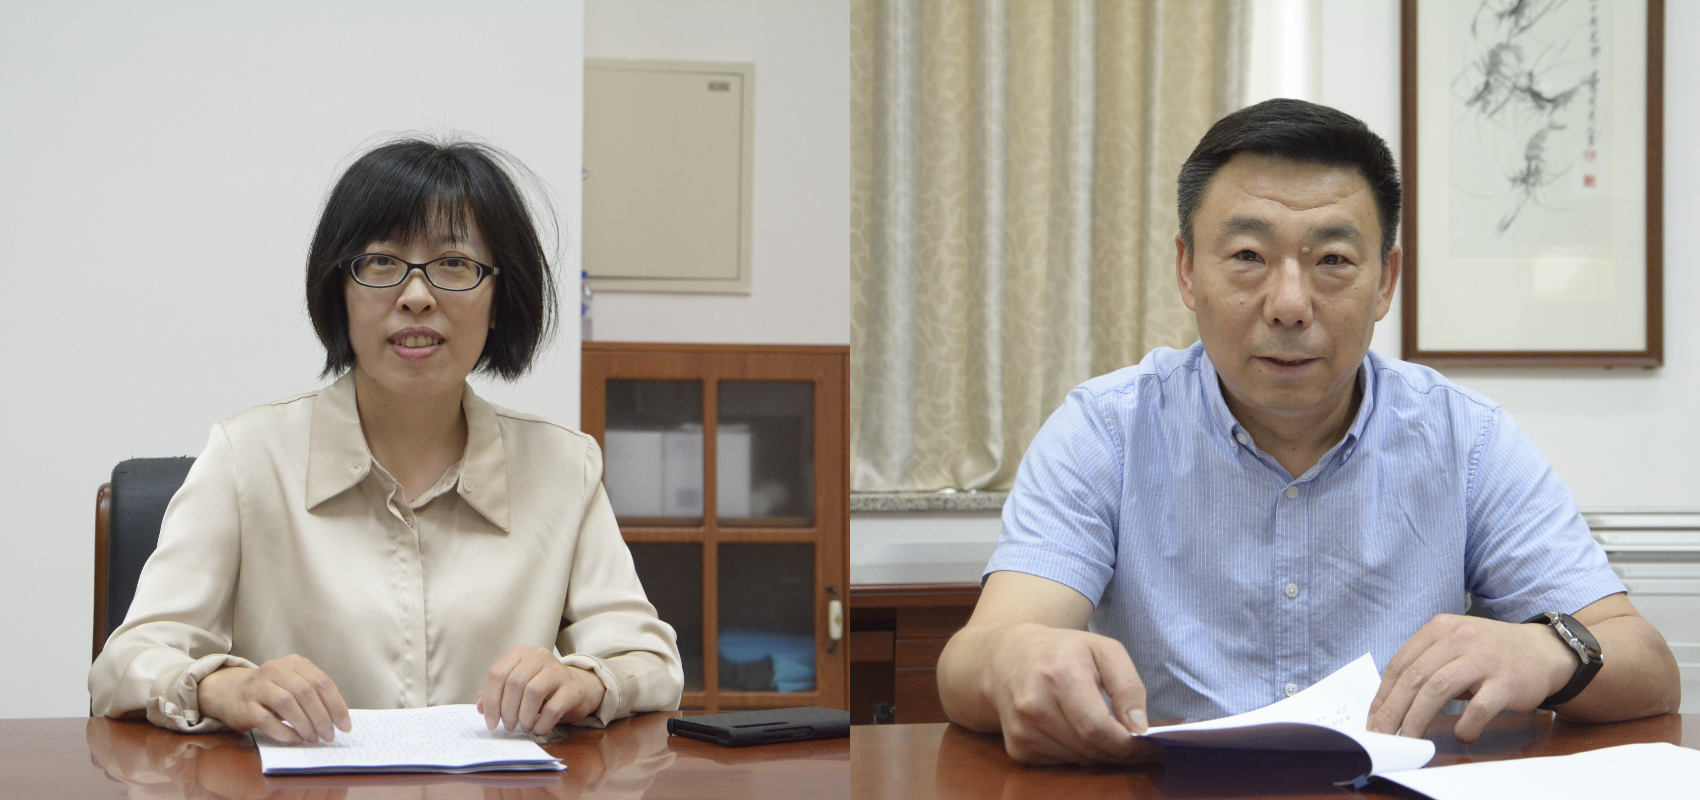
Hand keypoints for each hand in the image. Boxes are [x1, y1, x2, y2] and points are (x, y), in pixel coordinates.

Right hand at [198, 654, 351, 743]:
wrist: (230, 692)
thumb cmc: (271, 691)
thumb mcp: (293, 684)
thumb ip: (314, 695)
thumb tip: (338, 720)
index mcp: (294, 663)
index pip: (322, 682)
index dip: (336, 705)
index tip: (345, 725)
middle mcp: (276, 670)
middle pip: (306, 692)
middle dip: (321, 717)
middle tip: (328, 735)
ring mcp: (258, 686)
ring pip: (287, 704)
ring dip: (304, 724)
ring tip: (312, 738)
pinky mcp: (245, 705)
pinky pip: (267, 720)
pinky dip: (284, 731)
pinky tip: (294, 738)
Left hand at [478, 645, 606, 733]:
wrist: (577, 689)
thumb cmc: (541, 689)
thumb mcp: (516, 688)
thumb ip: (496, 694)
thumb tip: (480, 707)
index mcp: (520, 653)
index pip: (497, 673)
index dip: (490, 701)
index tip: (491, 722)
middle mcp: (539, 656)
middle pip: (514, 682)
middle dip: (507, 710)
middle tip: (509, 726)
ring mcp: (558, 670)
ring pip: (533, 691)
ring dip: (524, 716)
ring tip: (524, 727)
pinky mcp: (573, 688)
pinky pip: (553, 708)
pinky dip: (542, 723)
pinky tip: (538, 729)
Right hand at [984, 623, 1161, 765]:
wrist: (1007, 658)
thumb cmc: (1062, 651)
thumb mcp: (1103, 650)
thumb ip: (1128, 686)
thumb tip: (1139, 728)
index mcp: (1058, 674)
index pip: (1097, 727)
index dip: (1127, 744)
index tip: (1150, 747)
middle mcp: (1034, 704)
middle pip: (1089, 748)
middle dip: (1119, 751)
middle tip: (1138, 746)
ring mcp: (1022, 729)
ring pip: (1078, 759)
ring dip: (1100, 754)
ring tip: (1109, 736)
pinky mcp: (1017, 746)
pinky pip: (1061, 763)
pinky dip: (1078, 754)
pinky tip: (1079, 733)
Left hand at [1368, 614, 1574, 742]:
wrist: (1545, 651)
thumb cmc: (1491, 653)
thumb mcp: (1454, 644)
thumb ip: (1425, 663)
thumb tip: (1390, 701)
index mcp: (1439, 629)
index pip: (1400, 664)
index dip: (1383, 695)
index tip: (1373, 719)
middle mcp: (1458, 639)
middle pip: (1414, 678)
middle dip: (1392, 711)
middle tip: (1382, 735)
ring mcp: (1483, 659)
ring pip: (1438, 690)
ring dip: (1417, 720)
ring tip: (1409, 740)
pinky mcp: (1506, 682)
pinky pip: (1478, 708)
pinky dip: (1465, 726)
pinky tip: (1462, 735)